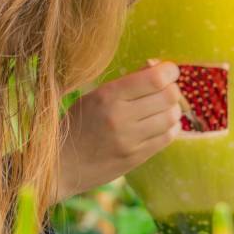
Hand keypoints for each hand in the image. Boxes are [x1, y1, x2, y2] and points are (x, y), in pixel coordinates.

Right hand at [57, 62, 182, 199]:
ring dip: (172, 109)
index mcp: (108, 95)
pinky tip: (161, 124)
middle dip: (172, 89)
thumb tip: (158, 68)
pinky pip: (167, 137)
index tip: (168, 71)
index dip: (169, 72)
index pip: (155, 79)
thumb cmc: (78, 124)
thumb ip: (126, 83)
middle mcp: (120, 117)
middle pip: (168, 96)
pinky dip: (170, 127)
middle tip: (165, 90)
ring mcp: (130, 140)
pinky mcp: (136, 158)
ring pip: (171, 117)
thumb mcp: (95, 96)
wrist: (61, 165)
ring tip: (162, 108)